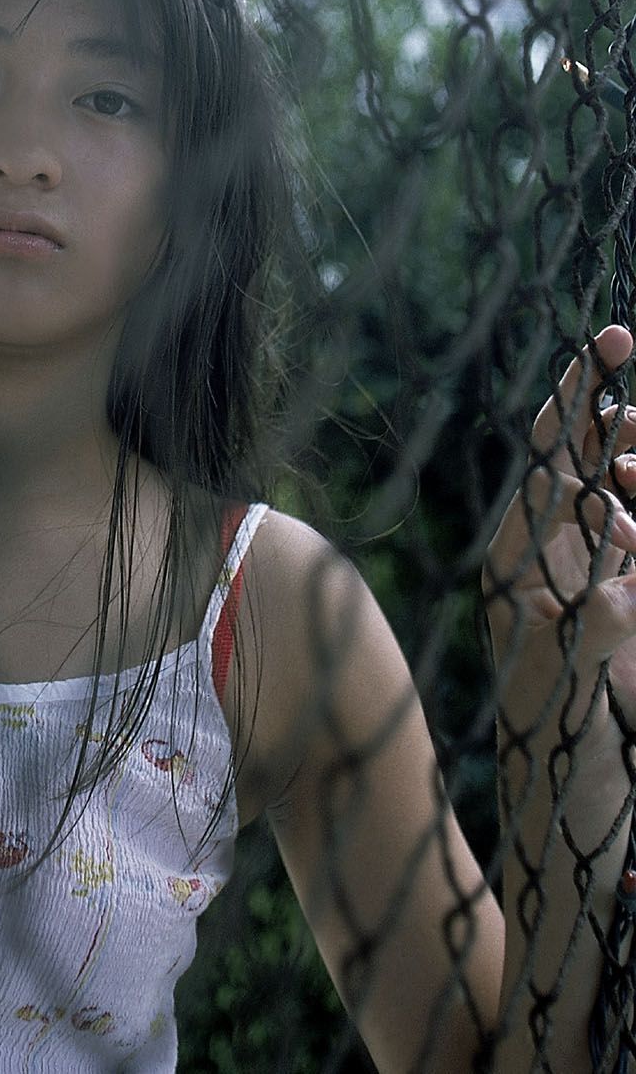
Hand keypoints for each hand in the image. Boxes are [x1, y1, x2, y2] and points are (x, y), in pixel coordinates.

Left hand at [484, 325, 635, 739]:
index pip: (550, 457)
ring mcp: (583, 578)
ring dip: (634, 470)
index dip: (579, 396)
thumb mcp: (572, 680)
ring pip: (612, 496)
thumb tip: (627, 577)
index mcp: (519, 557)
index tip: (614, 340)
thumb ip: (599, 624)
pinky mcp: (616, 604)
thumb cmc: (555, 739)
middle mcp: (546, 558)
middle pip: (582, 463)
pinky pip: (631, 541)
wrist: (567, 803)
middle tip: (632, 366)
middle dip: (612, 420)